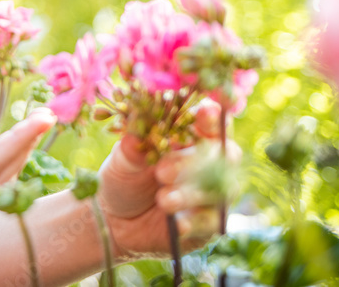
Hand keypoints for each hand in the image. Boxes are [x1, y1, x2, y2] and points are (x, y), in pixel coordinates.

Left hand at [95, 102, 240, 259]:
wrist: (115, 219)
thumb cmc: (124, 178)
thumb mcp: (122, 161)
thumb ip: (131, 147)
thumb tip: (135, 130)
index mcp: (190, 139)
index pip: (211, 122)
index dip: (212, 116)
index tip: (203, 113)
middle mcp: (208, 164)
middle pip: (223, 155)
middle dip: (194, 161)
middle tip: (162, 171)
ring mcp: (211, 194)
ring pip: (220, 190)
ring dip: (191, 193)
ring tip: (162, 199)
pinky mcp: (207, 224)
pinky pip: (211, 222)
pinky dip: (195, 221)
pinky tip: (178, 222)